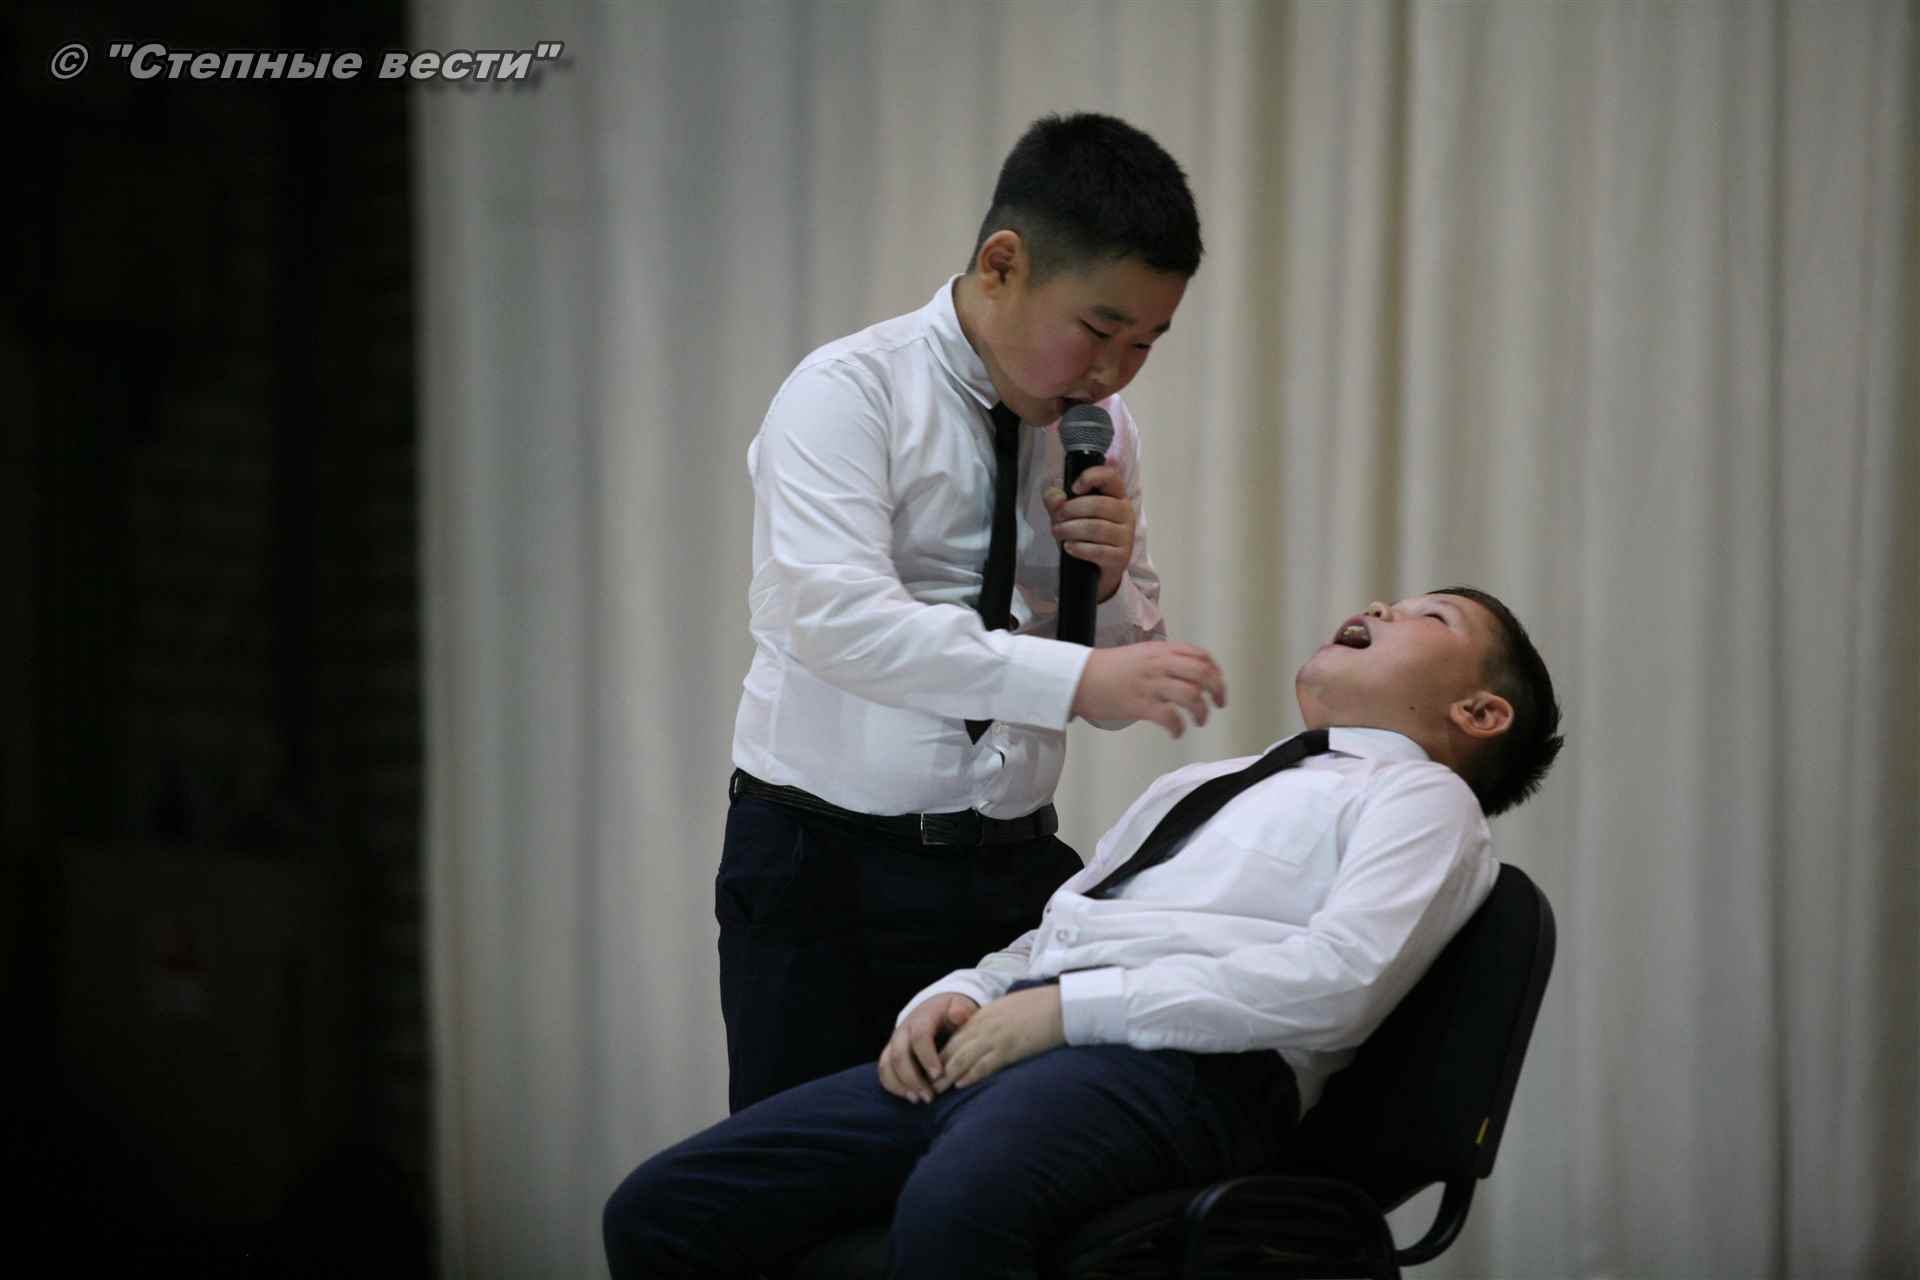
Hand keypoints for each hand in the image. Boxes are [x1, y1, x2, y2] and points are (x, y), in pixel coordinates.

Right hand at [878, 993, 978, 1103]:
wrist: (935, 1009)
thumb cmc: (952, 1012)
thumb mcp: (959, 1006)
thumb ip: (961, 1010)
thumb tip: (959, 1015)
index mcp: (921, 1018)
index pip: (919, 1037)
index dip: (927, 1057)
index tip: (938, 1075)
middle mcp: (903, 1030)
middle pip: (899, 1055)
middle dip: (913, 1078)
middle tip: (930, 1097)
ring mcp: (894, 1042)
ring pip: (887, 1065)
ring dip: (901, 1085)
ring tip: (919, 1100)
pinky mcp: (890, 1054)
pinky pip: (884, 1072)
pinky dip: (894, 1087)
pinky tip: (912, 1097)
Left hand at [936, 985, 1065, 1090]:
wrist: (1062, 1005)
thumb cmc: (1039, 1007)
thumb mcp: (1008, 1010)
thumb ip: (991, 1022)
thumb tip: (982, 1038)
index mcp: (983, 1015)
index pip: (954, 1037)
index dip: (939, 1055)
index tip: (930, 1070)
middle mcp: (984, 1026)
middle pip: (952, 1049)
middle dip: (936, 1068)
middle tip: (924, 1085)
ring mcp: (996, 1037)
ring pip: (962, 1058)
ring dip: (946, 1075)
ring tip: (935, 1090)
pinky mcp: (1010, 1049)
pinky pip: (985, 1064)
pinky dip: (971, 1075)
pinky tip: (960, 1085)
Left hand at [1044, 464, 1134, 603]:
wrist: (1092, 570)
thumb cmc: (1082, 535)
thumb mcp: (1065, 513)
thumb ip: (1055, 500)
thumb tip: (1057, 497)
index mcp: (1115, 495)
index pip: (1111, 476)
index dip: (1092, 476)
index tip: (1074, 488)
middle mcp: (1125, 513)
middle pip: (1100, 505)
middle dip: (1072, 510)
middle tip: (1057, 517)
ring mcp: (1125, 536)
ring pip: (1098, 528)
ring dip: (1071, 530)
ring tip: (1058, 532)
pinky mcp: (1121, 557)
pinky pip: (1100, 551)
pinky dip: (1080, 548)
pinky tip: (1069, 547)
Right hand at [1070, 641, 1226, 737]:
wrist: (1079, 677)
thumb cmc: (1107, 668)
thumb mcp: (1141, 654)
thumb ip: (1165, 659)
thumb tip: (1189, 673)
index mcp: (1161, 650)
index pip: (1201, 656)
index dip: (1216, 672)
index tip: (1218, 685)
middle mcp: (1159, 664)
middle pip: (1202, 673)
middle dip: (1218, 690)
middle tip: (1219, 703)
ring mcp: (1150, 684)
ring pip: (1191, 696)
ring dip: (1201, 712)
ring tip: (1199, 720)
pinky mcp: (1139, 704)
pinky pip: (1169, 717)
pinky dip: (1179, 728)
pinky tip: (1177, 732)